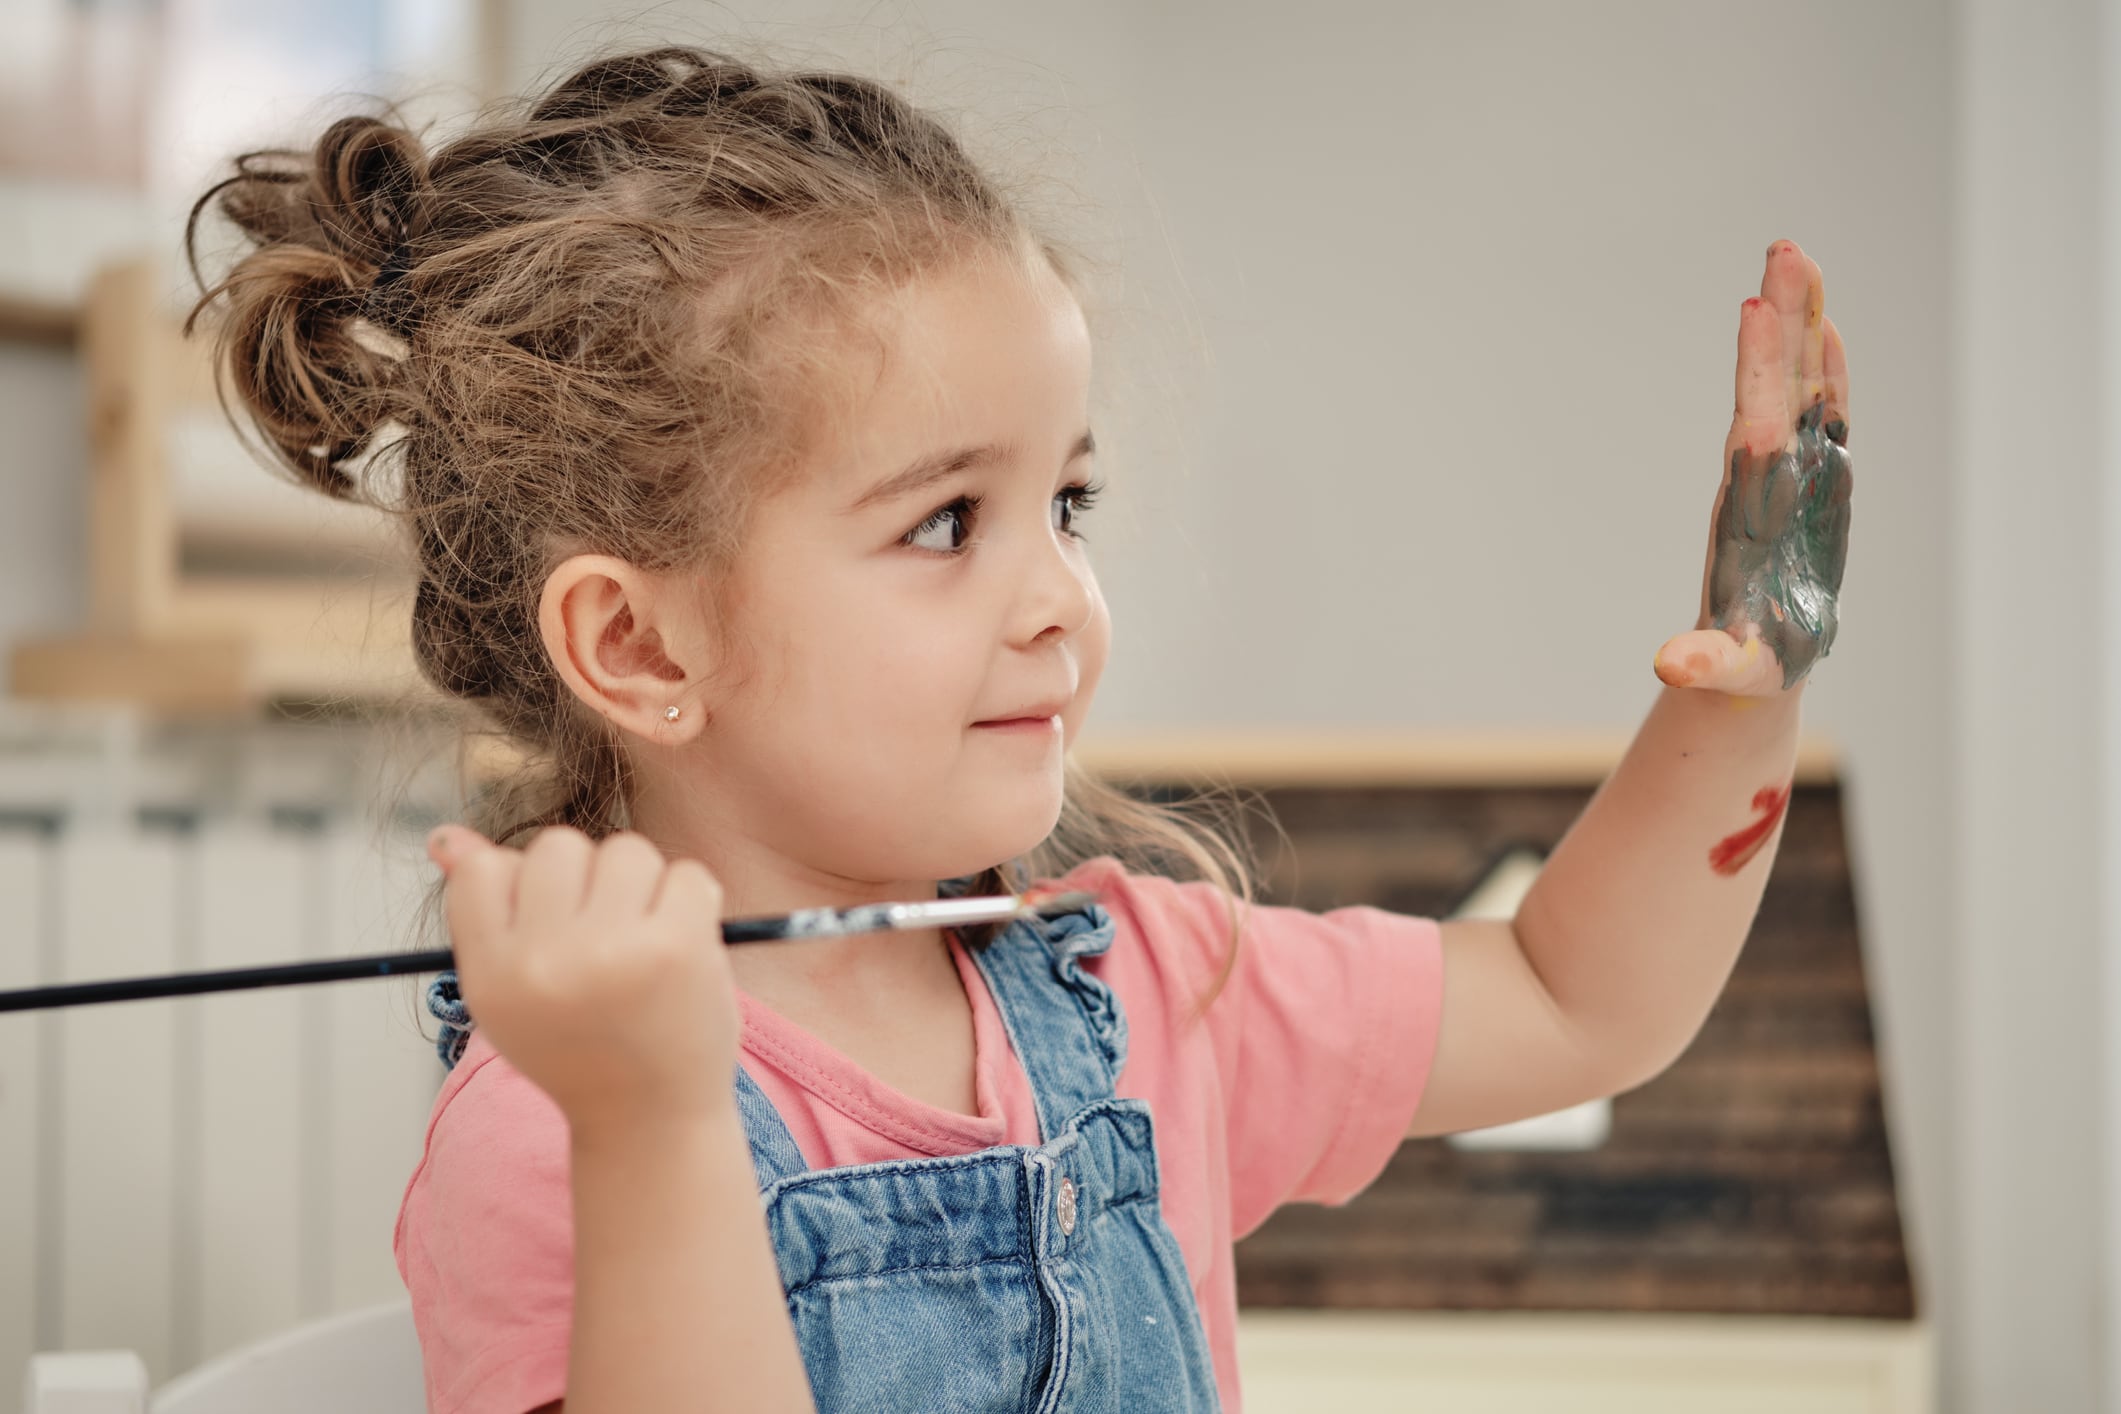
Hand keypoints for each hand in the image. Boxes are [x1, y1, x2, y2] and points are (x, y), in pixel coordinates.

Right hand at [426, 823, 739, 1138]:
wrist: (650, 1117)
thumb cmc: (581, 1045)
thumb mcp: (511, 992)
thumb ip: (481, 913)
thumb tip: (447, 837)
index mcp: (492, 975)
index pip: (481, 870)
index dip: (521, 884)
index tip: (549, 926)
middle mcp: (544, 963)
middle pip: (558, 846)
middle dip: (587, 879)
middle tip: (603, 939)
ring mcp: (612, 952)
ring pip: (626, 850)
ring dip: (642, 886)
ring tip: (643, 943)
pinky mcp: (676, 947)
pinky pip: (686, 872)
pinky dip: (691, 902)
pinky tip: (682, 950)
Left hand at [1655, 239, 1852, 695]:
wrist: (1743, 668)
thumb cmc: (1739, 669)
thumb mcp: (1721, 672)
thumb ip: (1700, 665)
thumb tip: (1672, 667)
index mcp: (1745, 510)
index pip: (1753, 427)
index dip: (1758, 372)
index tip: (1753, 312)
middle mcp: (1763, 480)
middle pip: (1776, 386)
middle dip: (1783, 320)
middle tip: (1784, 247)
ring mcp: (1790, 473)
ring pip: (1800, 386)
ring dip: (1804, 324)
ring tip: (1800, 256)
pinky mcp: (1813, 480)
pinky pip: (1823, 413)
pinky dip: (1828, 368)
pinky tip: (1829, 324)